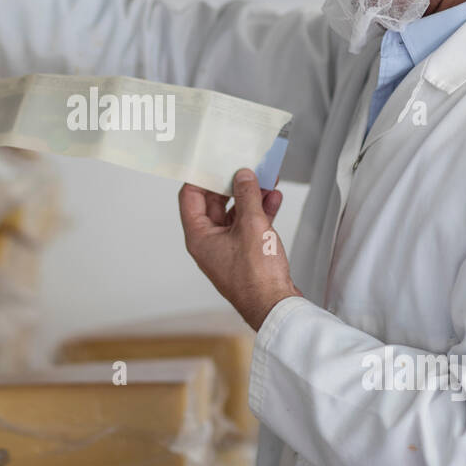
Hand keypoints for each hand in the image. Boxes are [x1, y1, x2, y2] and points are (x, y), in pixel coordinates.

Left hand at [178, 168, 301, 330]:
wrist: (276, 306)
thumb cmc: (257, 277)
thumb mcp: (252, 226)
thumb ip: (247, 195)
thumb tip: (243, 175)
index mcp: (199, 236)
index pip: (190, 196)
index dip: (201, 176)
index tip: (214, 159)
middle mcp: (209, 242)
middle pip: (214, 203)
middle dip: (232, 184)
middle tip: (245, 166)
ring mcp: (227, 248)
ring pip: (235, 214)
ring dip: (250, 197)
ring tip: (266, 179)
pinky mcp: (245, 254)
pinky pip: (248, 226)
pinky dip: (260, 212)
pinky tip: (274, 199)